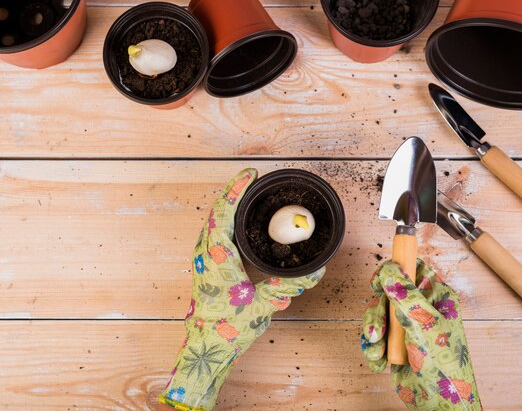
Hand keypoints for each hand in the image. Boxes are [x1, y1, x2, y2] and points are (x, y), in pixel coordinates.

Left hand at [159, 169, 325, 410]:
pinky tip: (242, 219)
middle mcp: (207, 252)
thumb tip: (316, 271)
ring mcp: (205, 257)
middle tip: (253, 178)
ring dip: (230, 203)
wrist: (207, 346)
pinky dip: (228, 217)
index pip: (223, 212)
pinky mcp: (208, 264)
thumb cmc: (228, 328)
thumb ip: (289, 287)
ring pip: (215, 220)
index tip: (249, 174)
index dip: (235, 190)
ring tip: (249, 192)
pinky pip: (216, 231)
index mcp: (217, 256)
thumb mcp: (263, 306)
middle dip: (235, 191)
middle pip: (217, 210)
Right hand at [361, 260, 481, 409]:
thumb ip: (404, 294)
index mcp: (436, 298)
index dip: (393, 269)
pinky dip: (373, 348)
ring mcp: (407, 326)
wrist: (439, 405)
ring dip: (374, 332)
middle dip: (378, 311)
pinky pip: (374, 335)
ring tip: (379, 348)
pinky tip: (381, 359)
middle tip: (378, 326)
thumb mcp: (424, 325)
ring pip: (377, 314)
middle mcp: (421, 309)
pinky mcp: (395, 343)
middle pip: (387, 291)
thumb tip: (390, 270)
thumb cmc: (445, 369)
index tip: (379, 280)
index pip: (412, 268)